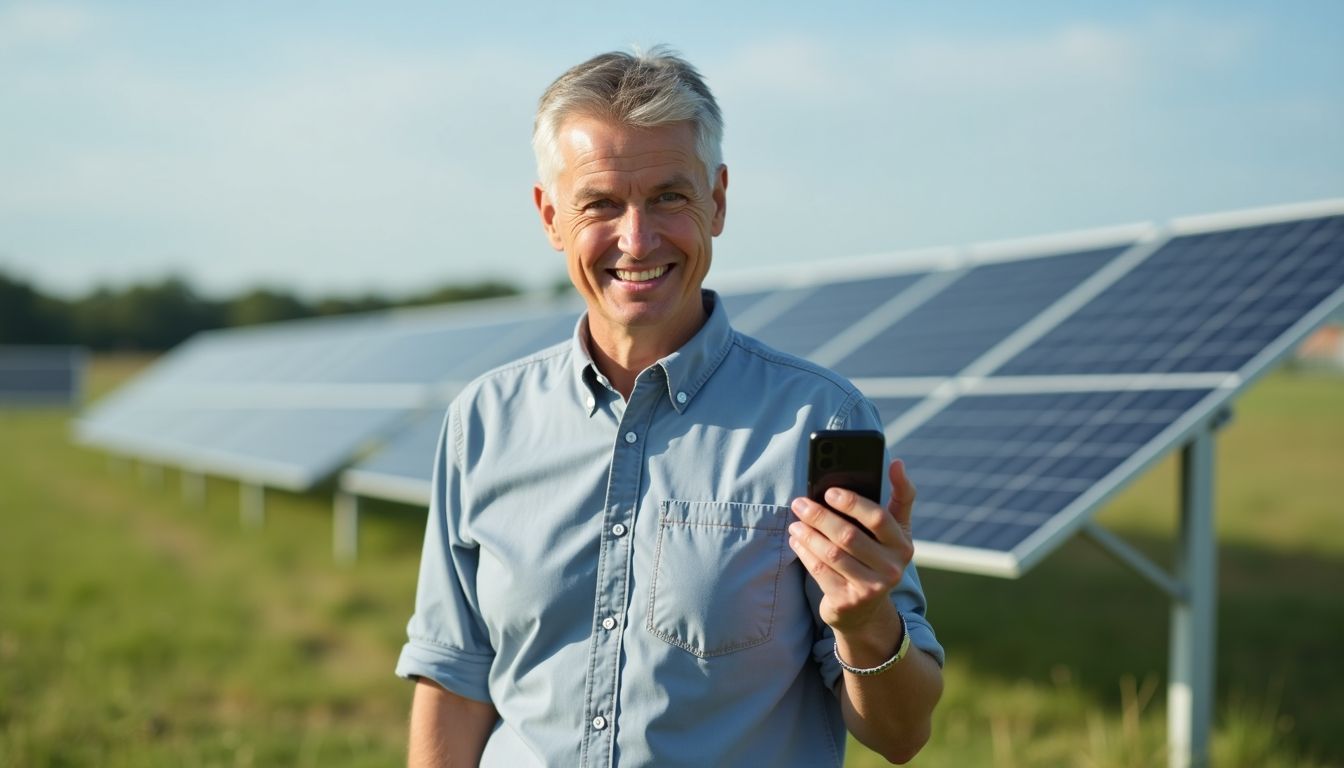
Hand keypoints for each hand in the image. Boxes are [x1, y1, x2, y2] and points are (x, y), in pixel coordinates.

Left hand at [789, 459, 915, 632]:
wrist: (866, 610)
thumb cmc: (877, 556)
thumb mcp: (894, 531)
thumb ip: (899, 497)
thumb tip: (897, 462)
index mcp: (902, 544)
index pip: (879, 518)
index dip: (854, 503)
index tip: (830, 491)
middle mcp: (891, 568)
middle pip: (849, 536)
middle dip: (820, 516)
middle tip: (799, 503)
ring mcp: (870, 588)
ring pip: (831, 554)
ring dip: (808, 534)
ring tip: (795, 521)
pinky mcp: (847, 602)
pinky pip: (820, 571)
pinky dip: (804, 552)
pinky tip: (796, 541)